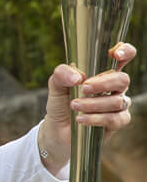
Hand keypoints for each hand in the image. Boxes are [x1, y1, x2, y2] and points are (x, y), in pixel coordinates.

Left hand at [37, 42, 135, 172]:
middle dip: (103, 83)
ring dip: (93, 104)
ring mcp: (117, 104)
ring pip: (118, 101)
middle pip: (123, 79)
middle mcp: (114, 87)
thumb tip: (77, 77)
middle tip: (84, 88)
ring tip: (74, 106)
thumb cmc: (61, 103)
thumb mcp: (56, 85)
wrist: (56, 130)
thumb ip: (62, 74)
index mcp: (102, 72)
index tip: (115, 54)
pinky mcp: (116, 122)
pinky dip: (95, 118)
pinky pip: (115, 119)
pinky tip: (80, 119)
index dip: (125, 51)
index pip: (123, 57)